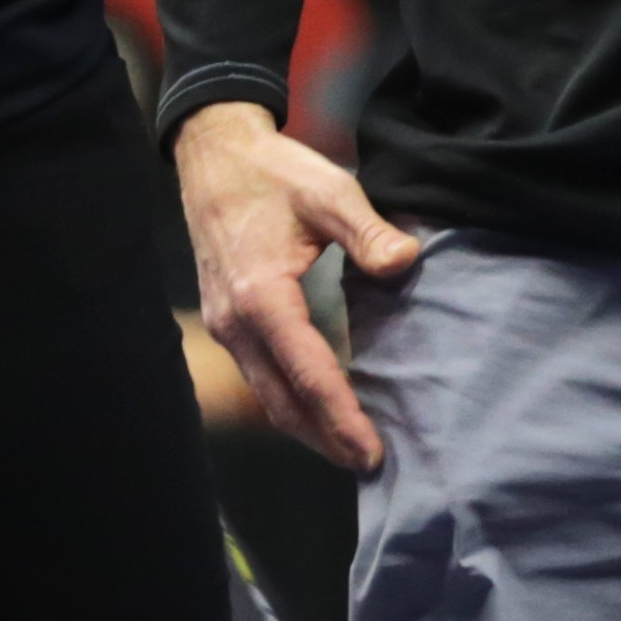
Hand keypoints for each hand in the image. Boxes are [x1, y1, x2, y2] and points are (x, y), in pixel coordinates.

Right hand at [175, 101, 424, 472]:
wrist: (214, 155)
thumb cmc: (273, 172)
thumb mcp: (329, 191)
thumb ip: (368, 232)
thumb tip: (406, 263)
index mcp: (262, 296)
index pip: (308, 374)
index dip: (342, 417)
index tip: (372, 451)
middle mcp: (236, 323)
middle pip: (283, 402)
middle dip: (326, 439)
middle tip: (370, 465)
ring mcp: (224, 326)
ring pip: (267, 395)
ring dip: (307, 427)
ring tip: (349, 449)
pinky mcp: (224, 322)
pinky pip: (259, 376)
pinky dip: (290, 401)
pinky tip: (318, 409)